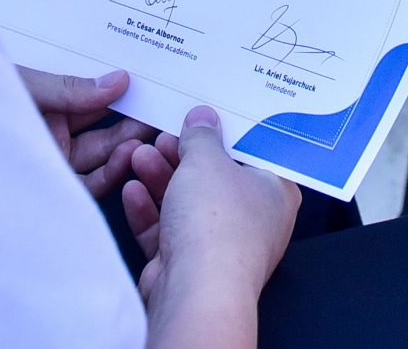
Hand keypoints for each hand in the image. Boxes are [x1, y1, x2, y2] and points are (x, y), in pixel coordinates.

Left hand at [18, 66, 159, 199]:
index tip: (151, 85)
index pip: (93, 95)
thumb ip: (69, 88)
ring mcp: (55, 159)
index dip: (121, 90)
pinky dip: (111, 172)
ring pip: (101, 154)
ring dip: (128, 144)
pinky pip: (88, 184)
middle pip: (103, 126)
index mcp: (47, 100)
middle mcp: (53, 130)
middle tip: (161, 110)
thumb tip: (119, 80)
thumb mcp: (24, 84)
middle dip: (133, 119)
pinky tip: (128, 155)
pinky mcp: (53, 186)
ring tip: (150, 131)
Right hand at [126, 107, 297, 336]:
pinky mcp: (188, 264)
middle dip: (183, 156)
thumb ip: (201, 136)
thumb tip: (203, 120)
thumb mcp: (207, 160)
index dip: (227, 133)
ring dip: (160, 177)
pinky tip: (133, 190)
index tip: (205, 115)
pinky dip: (149, 210)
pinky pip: (166, 231)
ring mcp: (219, 245)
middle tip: (164, 135)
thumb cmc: (218, 225)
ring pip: (187, 204)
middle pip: (214, 178)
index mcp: (274, 192)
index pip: (253, 155)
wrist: (196, 290)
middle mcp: (252, 220)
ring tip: (140, 156)